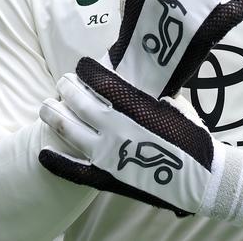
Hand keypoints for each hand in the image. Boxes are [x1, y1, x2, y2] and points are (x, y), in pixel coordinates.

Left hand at [39, 57, 242, 225]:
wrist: (200, 178)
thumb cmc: (191, 137)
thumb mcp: (174, 104)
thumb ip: (150, 92)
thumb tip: (137, 79)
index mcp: (133, 106)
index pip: (100, 81)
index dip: (88, 70)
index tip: (82, 64)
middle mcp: (114, 127)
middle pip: (79, 101)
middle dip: (68, 88)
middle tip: (64, 82)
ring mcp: (106, 154)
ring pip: (68, 130)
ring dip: (54, 114)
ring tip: (46, 106)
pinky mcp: (106, 177)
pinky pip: (74, 171)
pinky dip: (56, 161)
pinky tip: (43, 153)